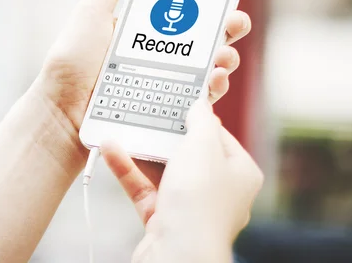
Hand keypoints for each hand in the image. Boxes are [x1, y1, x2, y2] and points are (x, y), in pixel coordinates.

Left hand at [37, 0, 268, 150]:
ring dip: (228, 53)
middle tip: (237, 20)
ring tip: (225, 53)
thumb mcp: (91, 13)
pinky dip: (214, 85)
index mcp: (146, 22)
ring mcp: (166, 76)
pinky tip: (215, 78)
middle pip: (210, 30)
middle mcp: (160, 47)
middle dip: (233, 20)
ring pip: (211, 61)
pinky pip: (200, 93)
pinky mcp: (167, 103)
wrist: (63, 112)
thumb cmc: (71, 63)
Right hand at [102, 101, 263, 261]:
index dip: (198, 118)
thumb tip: (201, 104)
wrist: (178, 255)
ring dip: (142, 151)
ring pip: (163, 171)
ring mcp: (190, 207)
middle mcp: (218, 191)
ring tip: (122, 129)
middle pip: (188, 153)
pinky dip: (129, 171)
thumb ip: (201, 120)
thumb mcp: (203, 146)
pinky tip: (112, 151)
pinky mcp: (164, 220)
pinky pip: (144, 189)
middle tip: (146, 114)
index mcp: (239, 173)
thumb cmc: (199, 204)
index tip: (178, 103)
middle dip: (164, 135)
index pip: (219, 136)